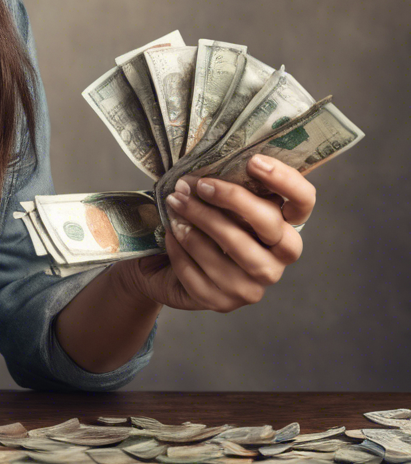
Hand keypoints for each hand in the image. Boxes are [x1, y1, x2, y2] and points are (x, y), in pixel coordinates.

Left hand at [113, 155, 314, 312]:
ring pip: (234, 250)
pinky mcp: (223, 302)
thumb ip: (220, 182)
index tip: (254, 160)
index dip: (286, 181)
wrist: (161, 266)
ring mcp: (253, 285)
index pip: (303, 202)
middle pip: (270, 225)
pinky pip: (202, 273)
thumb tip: (204, 161)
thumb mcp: (212, 200)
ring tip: (174, 203)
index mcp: (283, 226)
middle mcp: (277, 258)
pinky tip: (170, 233)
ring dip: (200, 221)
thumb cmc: (197, 224)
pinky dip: (182, 249)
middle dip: (232, 200)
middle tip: (199, 184)